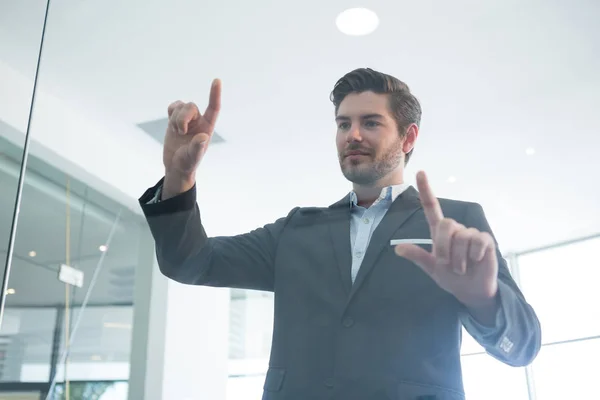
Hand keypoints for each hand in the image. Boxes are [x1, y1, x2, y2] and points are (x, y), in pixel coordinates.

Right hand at [162, 79, 220, 198]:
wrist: (176, 166)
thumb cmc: (187, 163)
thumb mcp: (192, 157)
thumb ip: (197, 148)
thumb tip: (203, 137)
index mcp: (207, 128)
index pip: (213, 108)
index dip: (215, 94)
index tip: (217, 80)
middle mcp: (199, 121)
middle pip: (191, 106)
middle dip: (182, 117)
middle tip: (181, 131)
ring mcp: (187, 119)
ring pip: (180, 106)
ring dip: (175, 118)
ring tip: (177, 132)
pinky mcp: (176, 119)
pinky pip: (173, 106)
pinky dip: (171, 113)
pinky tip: (172, 125)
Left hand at [394, 171, 497, 308]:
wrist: (470, 291)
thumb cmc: (451, 277)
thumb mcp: (431, 268)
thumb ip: (417, 256)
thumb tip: (397, 249)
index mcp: (439, 233)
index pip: (431, 207)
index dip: (426, 190)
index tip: (420, 172)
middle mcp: (455, 229)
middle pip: (446, 224)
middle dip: (445, 247)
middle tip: (448, 264)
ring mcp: (471, 234)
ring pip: (461, 237)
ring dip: (459, 258)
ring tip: (462, 267)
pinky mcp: (485, 240)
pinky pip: (477, 241)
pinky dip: (474, 255)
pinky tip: (476, 261)